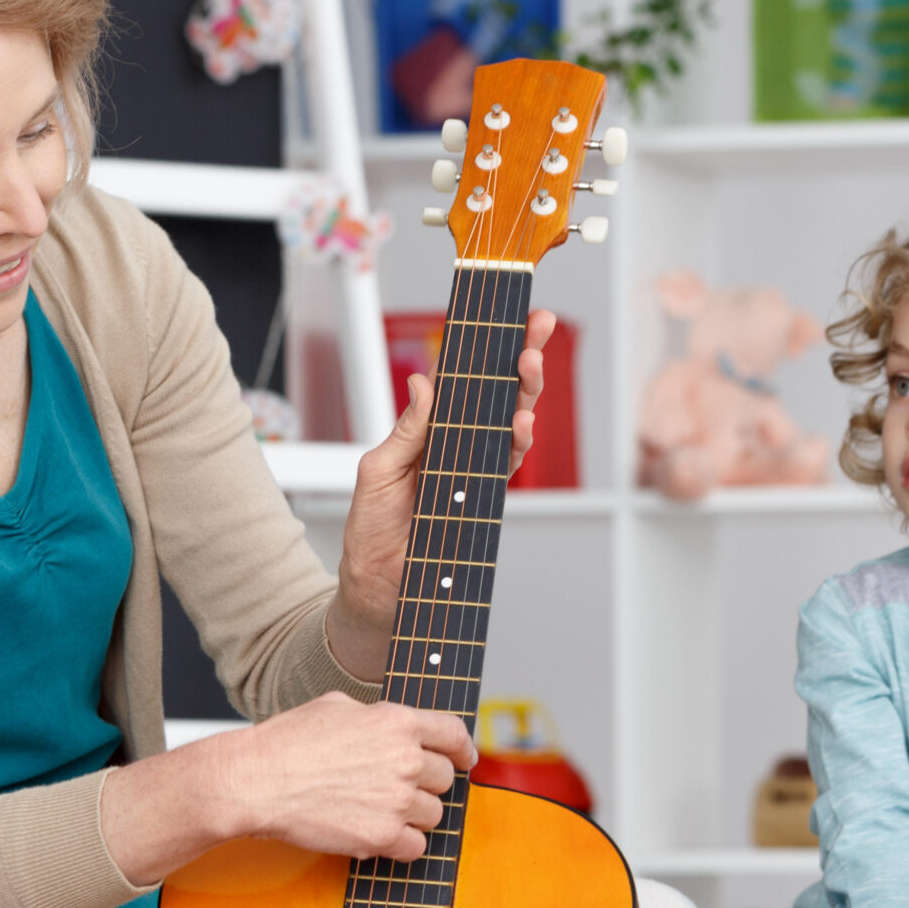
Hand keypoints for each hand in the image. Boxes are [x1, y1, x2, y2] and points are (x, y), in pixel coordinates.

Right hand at [217, 692, 475, 859]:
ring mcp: (397, 800)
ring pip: (434, 815)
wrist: (257, 781)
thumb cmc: (287, 742)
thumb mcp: (338, 707)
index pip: (454, 734)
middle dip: (426, 785)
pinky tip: (377, 835)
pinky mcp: (382, 836)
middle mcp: (406, 760)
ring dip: (413, 816)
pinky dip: (401, 846)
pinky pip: (416, 848)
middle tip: (397, 790)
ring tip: (378, 811)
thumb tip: (393, 728)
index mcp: (398, 722)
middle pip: (444, 779)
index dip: (462, 749)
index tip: (464, 759)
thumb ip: (377, 717)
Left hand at [327, 312, 555, 679]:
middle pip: (497, 395)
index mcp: (430, 432)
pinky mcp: (484, 500)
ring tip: (529, 365)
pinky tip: (521, 422)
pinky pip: (508, 465)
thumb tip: (424, 383)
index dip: (484, 351)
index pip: (463, 383)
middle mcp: (458, 447)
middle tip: (536, 329)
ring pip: (510, 424)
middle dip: (519, 359)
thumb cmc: (372, 531)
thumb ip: (407, 430)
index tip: (503, 318)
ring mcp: (474, 473)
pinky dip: (517, 443)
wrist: (378, 589)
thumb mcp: (378, 470)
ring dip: (524, 394)